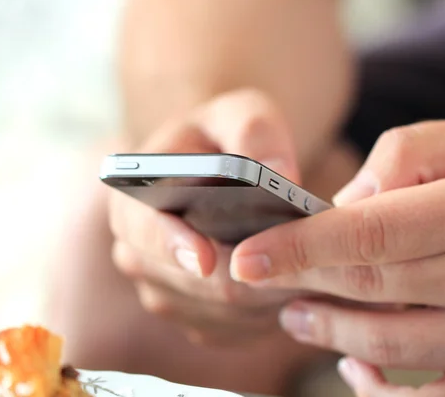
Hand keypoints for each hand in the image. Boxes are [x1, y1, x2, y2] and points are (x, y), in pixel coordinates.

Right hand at [109, 89, 308, 344]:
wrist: (218, 174)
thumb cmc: (223, 141)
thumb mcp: (237, 114)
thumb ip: (253, 131)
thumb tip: (279, 173)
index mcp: (132, 204)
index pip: (141, 230)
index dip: (173, 246)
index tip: (209, 258)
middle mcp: (139, 257)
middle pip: (197, 284)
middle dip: (254, 273)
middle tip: (307, 260)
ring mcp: (167, 293)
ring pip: (227, 312)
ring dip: (271, 292)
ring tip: (312, 265)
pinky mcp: (196, 318)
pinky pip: (239, 330)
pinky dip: (273, 310)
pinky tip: (296, 281)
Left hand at [230, 117, 444, 394]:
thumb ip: (409, 156)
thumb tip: (345, 204)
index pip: (368, 234)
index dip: (299, 248)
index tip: (247, 258)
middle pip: (368, 291)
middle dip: (303, 287)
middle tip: (265, 281)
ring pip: (388, 348)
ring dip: (329, 333)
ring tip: (297, 315)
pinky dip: (378, 387)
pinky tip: (355, 364)